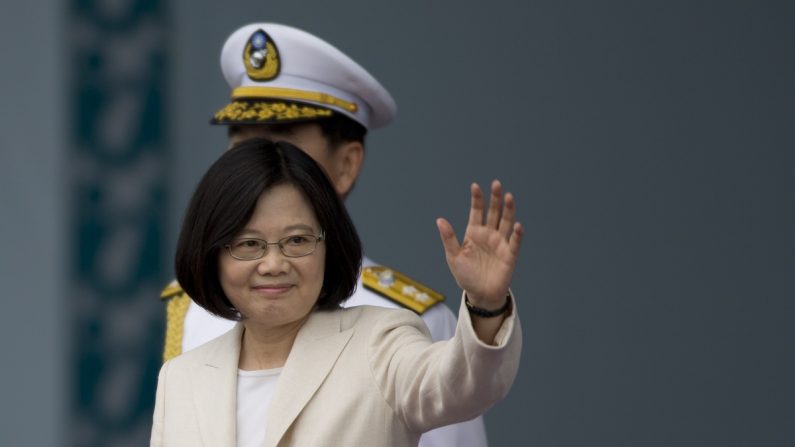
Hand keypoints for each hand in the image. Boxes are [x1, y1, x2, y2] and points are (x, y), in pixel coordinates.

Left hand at [436, 180, 523, 309]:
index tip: (475, 186)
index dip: (477, 199)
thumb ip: (449, 238)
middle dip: (495, 199)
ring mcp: (500, 243)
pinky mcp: (509, 255)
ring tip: (509, 197)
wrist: (480, 294)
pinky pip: (514, 242)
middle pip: (493, 213)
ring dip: (508, 210)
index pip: (476, 212)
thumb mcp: (453, 257)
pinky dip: (516, 234)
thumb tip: (439, 220)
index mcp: (474, 233)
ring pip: (505, 222)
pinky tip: (517, 225)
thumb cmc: (466, 275)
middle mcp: (488, 235)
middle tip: (496, 184)